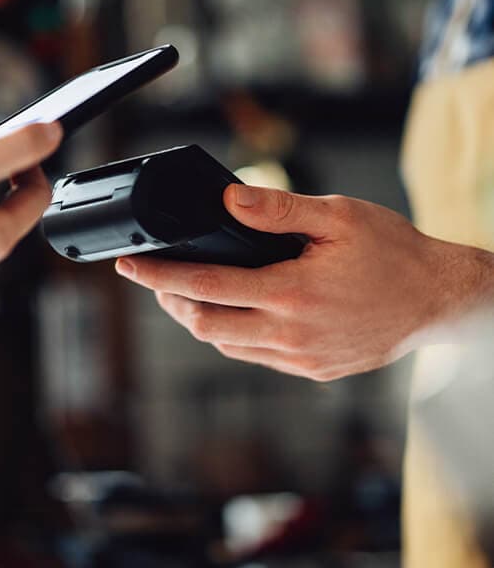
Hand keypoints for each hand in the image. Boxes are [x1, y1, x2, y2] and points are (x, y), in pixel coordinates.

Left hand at [115, 184, 493, 380]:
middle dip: (169, 302)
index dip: (159, 276)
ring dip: (198, 320)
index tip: (131, 265)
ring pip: (227, 346)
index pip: (205, 286)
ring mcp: (302, 358)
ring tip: (184, 293)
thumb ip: (278, 210)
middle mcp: (292, 333)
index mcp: (292, 293)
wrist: (439, 300)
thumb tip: (228, 200)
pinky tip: (231, 311)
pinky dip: (232, 334)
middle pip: (205, 325)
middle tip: (152, 280)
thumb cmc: (394, 254)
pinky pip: (256, 357)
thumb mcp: (338, 216)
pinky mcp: (313, 370)